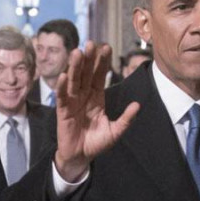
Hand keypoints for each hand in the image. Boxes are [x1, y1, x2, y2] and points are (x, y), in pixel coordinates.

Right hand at [55, 41, 139, 181]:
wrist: (81, 157)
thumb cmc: (97, 143)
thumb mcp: (115, 132)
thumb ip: (126, 119)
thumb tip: (138, 105)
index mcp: (97, 97)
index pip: (99, 75)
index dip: (102, 62)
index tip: (107, 47)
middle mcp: (84, 96)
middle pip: (85, 73)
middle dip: (88, 59)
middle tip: (91, 43)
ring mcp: (73, 102)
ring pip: (73, 81)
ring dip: (74, 67)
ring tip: (77, 53)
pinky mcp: (63, 111)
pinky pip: (62, 97)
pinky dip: (62, 87)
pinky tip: (63, 76)